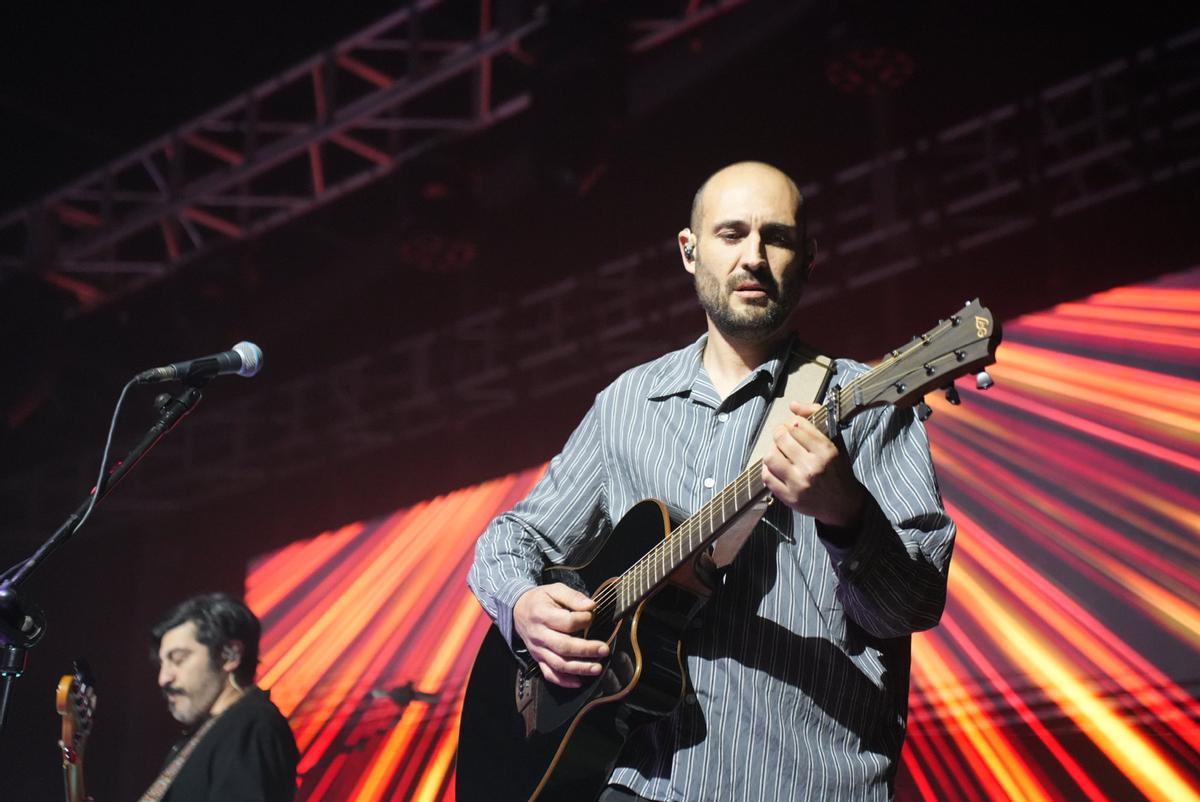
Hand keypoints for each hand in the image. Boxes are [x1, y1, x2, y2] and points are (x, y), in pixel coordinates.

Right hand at [513, 583, 609, 687]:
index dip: (583, 620)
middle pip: (563, 646)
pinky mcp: (538, 659)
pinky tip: (579, 682)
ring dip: (579, 668)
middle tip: (604, 649)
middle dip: (586, 650)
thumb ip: (573, 597)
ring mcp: (537, 650)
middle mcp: (538, 635)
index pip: (566, 622)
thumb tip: (591, 606)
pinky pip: (550, 674)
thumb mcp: (554, 590)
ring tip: (597, 668)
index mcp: (542, 614)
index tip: (592, 616)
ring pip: (558, 664)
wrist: (518, 611)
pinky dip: (564, 681)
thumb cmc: (540, 600)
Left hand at [761, 401, 867, 526]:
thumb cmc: (838, 469)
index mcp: (826, 451)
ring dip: (772, 450)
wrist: (843, 504)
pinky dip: (768, 468)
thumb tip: (793, 405)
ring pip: (771, 457)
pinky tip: (776, 467)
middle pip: (781, 438)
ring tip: (779, 451)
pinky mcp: (789, 497)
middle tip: (782, 436)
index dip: (792, 423)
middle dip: (779, 433)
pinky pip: (767, 477)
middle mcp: (813, 467)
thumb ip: (816, 418)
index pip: (798, 426)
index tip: (794, 427)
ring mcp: (799, 484)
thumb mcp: (835, 441)